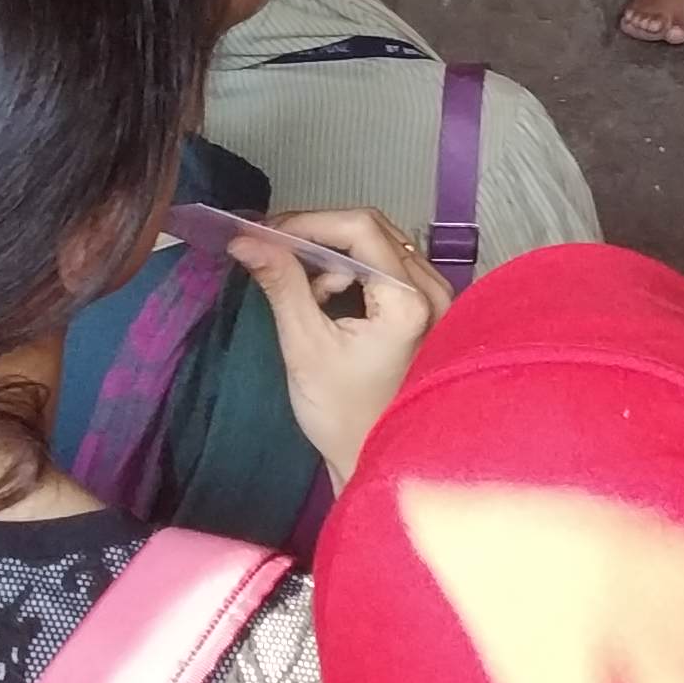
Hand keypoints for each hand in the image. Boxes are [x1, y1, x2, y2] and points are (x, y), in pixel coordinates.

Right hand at [236, 207, 447, 485]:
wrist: (376, 459)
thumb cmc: (343, 415)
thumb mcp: (305, 346)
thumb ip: (281, 285)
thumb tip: (247, 239)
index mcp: (410, 300)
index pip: (360, 229)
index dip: (307, 223)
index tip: (262, 234)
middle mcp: (434, 288)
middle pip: (372, 229)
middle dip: (317, 235)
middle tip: (271, 249)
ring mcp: (436, 295)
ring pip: (378, 242)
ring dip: (333, 253)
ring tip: (303, 288)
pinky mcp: (427, 304)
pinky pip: (386, 262)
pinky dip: (351, 269)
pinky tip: (328, 297)